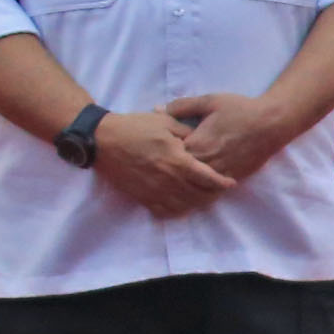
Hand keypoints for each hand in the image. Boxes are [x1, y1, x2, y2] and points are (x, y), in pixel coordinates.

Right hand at [91, 109, 236, 218]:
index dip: (222, 183)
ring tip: (203, 198)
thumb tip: (202, 141)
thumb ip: (188, 133)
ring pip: (184, 207)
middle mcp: (168, 179)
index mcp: (177, 160)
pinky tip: (182, 204)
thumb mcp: (166, 122)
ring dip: (197, 204)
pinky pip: (164, 211)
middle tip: (219, 190)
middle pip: (199, 196)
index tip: (230, 183)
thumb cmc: (135, 127)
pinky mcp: (142, 196)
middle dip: (213, 195)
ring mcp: (154, 190)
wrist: (102, 139)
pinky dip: (177, 211)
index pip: (208, 178)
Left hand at [164, 90, 298, 182]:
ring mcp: (219, 173)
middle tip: (160, 167)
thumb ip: (182, 106)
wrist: (271, 123)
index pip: (169, 155)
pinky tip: (194, 187)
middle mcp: (207, 162)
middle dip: (170, 170)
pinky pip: (211, 190)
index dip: (161, 153)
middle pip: (179, 174)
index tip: (155, 150)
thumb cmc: (240, 110)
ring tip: (174, 180)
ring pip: (194, 185)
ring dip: (184, 183)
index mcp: (197, 143)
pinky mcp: (231, 178)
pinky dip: (201, 189)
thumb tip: (157, 110)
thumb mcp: (209, 101)